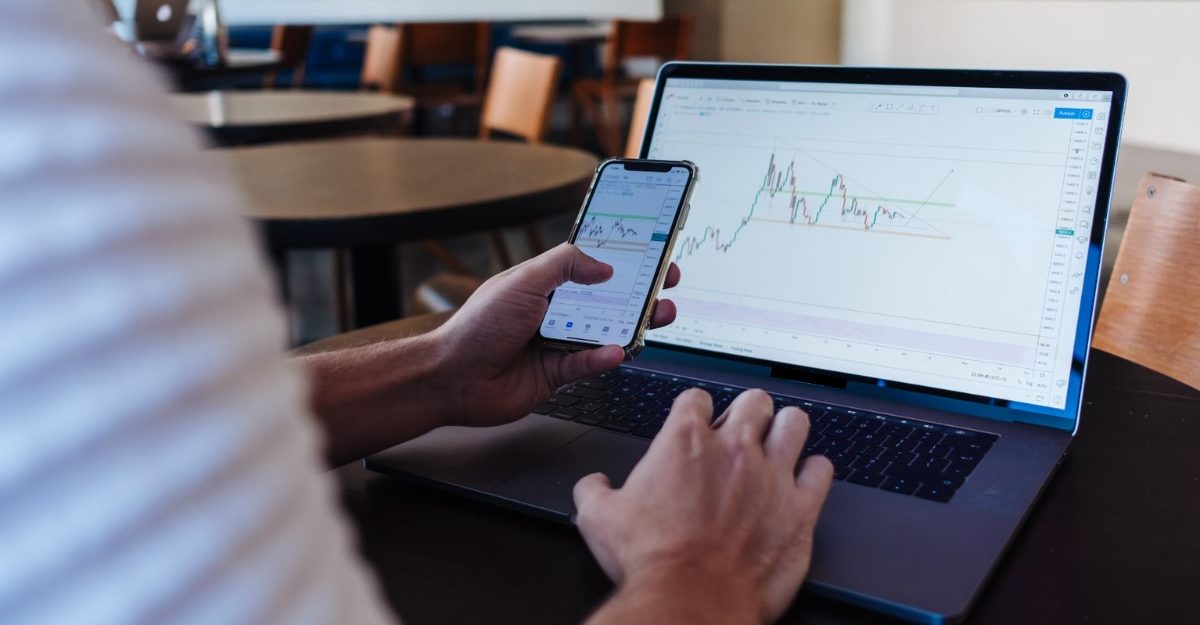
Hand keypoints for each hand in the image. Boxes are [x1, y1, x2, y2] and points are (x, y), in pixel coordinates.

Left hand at [431, 243, 679, 427]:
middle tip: (667, 284)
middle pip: (606, 299)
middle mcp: (553, 311)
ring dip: (633, 324)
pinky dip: (604, 358)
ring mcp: (556, 343)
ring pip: (605, 332)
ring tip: (658, 316)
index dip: (621, 259)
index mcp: (544, 283)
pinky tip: (616, 351)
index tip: (651, 253)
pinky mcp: (556, 374)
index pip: (590, 265)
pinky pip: (588, 365)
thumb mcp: (524, 280)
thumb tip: (603, 267)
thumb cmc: (478, 326)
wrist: (453, 377)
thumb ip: (565, 265)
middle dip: (640, 292)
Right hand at [574, 389, 833, 624]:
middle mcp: (734, 449)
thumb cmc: (652, 561)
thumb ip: (595, 491)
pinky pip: (822, 470)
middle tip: (741, 431)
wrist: (690, 600)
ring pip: (795, 422)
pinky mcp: (801, 509)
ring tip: (778, 444)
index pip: (698, 398)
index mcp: (685, 441)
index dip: (696, 409)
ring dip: (786, 430)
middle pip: (754, 400)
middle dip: (748, 411)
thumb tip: (594, 486)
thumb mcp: (599, 519)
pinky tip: (803, 481)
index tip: (697, 422)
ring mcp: (772, 476)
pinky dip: (814, 472)